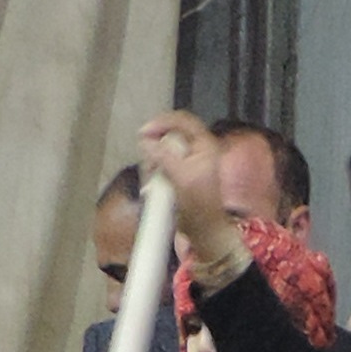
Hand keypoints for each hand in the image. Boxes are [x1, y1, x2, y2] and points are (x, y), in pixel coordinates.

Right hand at [138, 112, 243, 285]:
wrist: (203, 230)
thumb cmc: (198, 206)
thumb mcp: (181, 178)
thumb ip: (164, 156)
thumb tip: (145, 141)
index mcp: (206, 145)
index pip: (183, 120)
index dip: (163, 122)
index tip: (144, 132)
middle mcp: (199, 148)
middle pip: (172, 132)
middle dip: (156, 142)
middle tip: (146, 156)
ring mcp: (190, 160)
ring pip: (165, 146)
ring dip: (154, 156)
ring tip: (150, 171)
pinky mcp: (181, 171)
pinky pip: (164, 160)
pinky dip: (156, 166)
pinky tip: (152, 178)